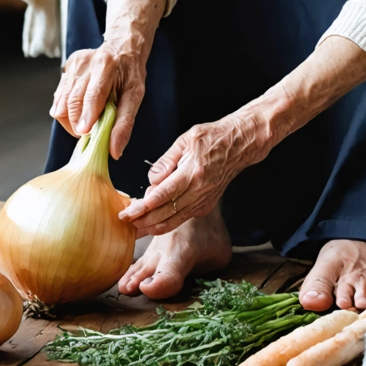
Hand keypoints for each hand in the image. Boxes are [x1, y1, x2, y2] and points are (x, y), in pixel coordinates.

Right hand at [49, 0, 165, 155]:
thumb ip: (124, 123)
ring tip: (87, 121)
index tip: (84, 133)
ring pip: (60, 104)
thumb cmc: (129, 74)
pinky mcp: (64, 70)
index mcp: (106, 65)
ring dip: (70, 121)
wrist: (121, 49)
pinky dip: (67, 112)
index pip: (92, 95)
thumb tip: (115, 151)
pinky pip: (58, 100)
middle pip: (72, 103)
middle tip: (90, 133)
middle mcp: (85, 63)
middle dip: (78, 124)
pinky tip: (80, 110)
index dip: (87, 117)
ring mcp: (72, 66)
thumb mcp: (135, 96)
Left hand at [118, 108, 272, 236]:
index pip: (163, 196)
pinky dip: (167, 223)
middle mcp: (199, 191)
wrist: (239, 144)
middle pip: (166, 214)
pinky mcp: (206, 205)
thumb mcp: (186, 139)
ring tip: (135, 228)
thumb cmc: (213, 137)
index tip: (127, 213)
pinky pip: (183, 218)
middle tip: (125, 223)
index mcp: (193, 172)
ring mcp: (204, 200)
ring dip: (153, 227)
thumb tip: (151, 180)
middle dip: (143, 221)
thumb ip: (166, 161)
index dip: (143, 207)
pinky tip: (153, 221)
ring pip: (174, 221)